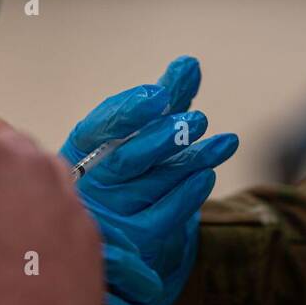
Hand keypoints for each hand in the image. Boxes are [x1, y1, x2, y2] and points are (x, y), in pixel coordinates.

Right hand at [61, 56, 238, 304]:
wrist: (126, 227)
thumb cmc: (133, 164)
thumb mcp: (146, 128)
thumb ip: (167, 96)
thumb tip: (191, 63)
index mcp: (81, 148)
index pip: (97, 127)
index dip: (127, 112)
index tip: (159, 95)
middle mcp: (90, 182)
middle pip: (126, 159)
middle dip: (163, 138)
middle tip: (199, 120)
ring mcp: (109, 214)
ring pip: (151, 185)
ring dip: (190, 162)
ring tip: (224, 142)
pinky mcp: (132, 241)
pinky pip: (162, 217)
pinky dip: (187, 195)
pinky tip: (209, 174)